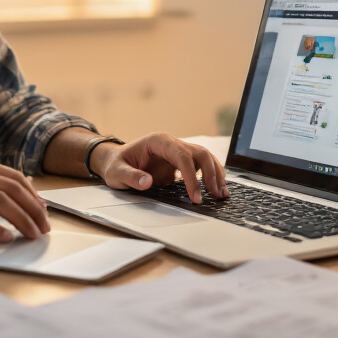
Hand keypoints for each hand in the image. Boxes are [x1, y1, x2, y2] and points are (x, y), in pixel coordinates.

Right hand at [0, 156, 50, 241]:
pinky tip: (6, 238)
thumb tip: (17, 198)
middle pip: (13, 189)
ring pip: (0, 202)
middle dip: (34, 210)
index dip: (34, 196)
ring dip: (22, 220)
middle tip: (44, 228)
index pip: (15, 178)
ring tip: (32, 234)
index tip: (43, 213)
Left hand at [92, 133, 227, 203]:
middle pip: (199, 153)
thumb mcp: (117, 172)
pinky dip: (211, 176)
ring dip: (216, 174)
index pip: (182, 156)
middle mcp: (171, 143)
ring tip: (221, 194)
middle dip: (210, 174)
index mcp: (158, 141)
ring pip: (204, 157)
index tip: (195, 197)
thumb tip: (147, 183)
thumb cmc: (116, 165)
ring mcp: (177, 151)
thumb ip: (131, 177)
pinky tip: (217, 189)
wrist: (116, 161)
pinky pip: (201, 165)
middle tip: (214, 195)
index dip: (192, 177)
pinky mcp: (181, 161)